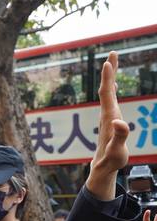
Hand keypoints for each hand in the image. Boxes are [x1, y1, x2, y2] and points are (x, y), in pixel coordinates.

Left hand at [87, 52, 129, 199]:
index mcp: (109, 117)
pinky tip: (113, 85)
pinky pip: (111, 100)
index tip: (108, 62)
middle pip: (107, 89)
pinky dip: (112, 89)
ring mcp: (108, 117)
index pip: (107, 94)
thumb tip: (118, 122)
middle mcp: (107, 114)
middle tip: (112, 53)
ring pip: (108, 93)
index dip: (108, 78)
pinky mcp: (110, 121)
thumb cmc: (111, 160)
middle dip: (110, 71)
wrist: (102, 168)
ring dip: (111, 77)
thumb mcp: (117, 150)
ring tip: (112, 62)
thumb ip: (119, 136)